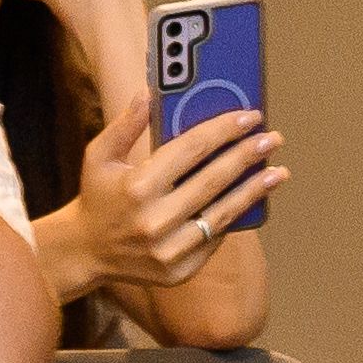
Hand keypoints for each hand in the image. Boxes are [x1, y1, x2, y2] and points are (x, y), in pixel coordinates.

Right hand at [66, 97, 283, 288]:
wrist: (84, 252)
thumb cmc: (97, 198)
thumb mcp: (98, 157)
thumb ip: (125, 126)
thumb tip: (148, 92)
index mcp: (135, 187)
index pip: (191, 150)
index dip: (224, 130)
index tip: (249, 116)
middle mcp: (153, 220)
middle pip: (213, 180)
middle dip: (247, 156)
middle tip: (271, 139)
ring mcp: (167, 249)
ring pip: (222, 213)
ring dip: (254, 190)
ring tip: (278, 172)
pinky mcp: (178, 270)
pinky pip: (214, 239)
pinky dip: (233, 217)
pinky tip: (249, 201)